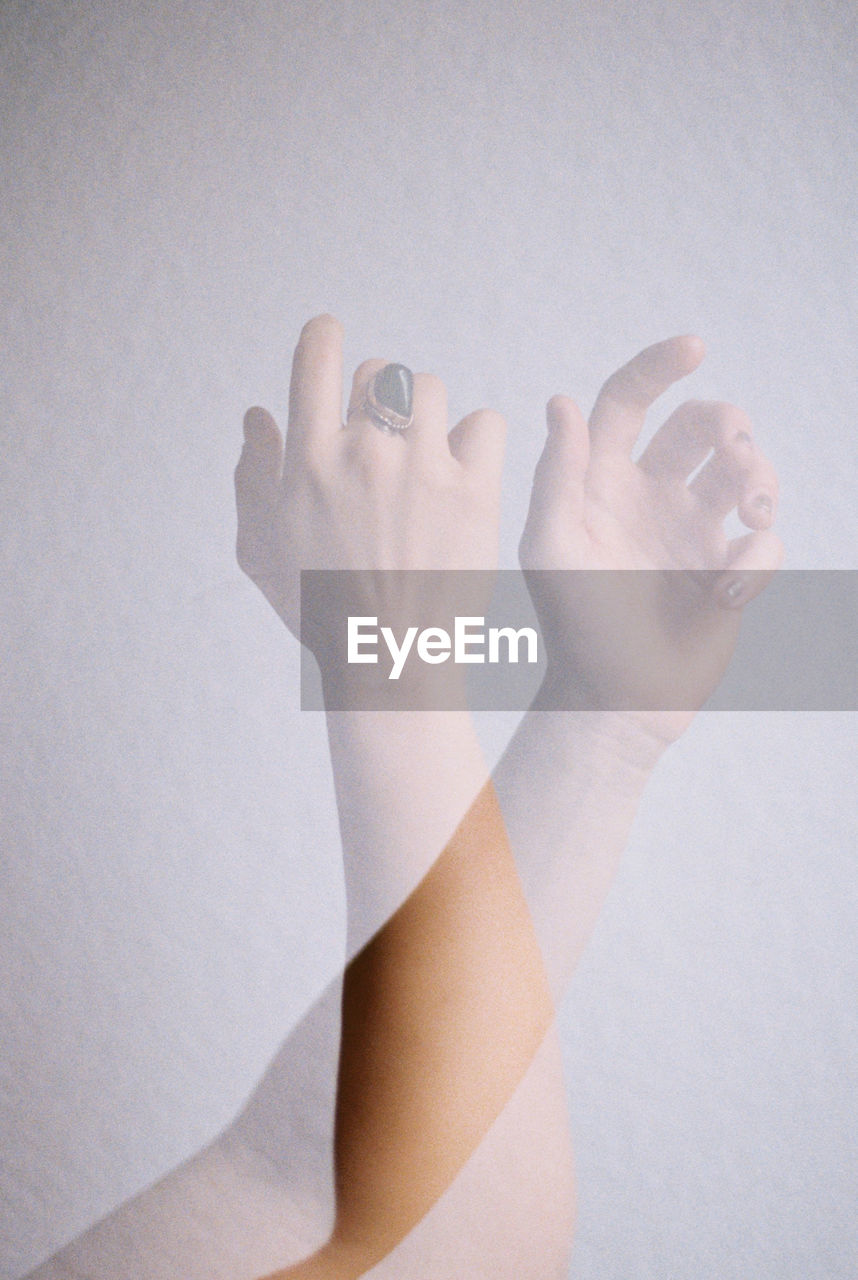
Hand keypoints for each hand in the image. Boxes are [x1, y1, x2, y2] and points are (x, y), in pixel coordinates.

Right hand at [235, 315, 505, 669]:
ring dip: (426, 413)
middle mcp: (365, 453)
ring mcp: (423, 468)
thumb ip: (252, 475)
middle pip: (380, 372)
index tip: (331, 339)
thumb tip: (256, 415)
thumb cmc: (319, 609)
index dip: (324, 337)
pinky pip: (485, 423)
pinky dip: (476, 438)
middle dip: (379, 396)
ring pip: (431, 388)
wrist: (388, 659)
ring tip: (425, 455)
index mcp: (308, 459)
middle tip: (383, 439)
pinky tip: (463, 467)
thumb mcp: (260, 548)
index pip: (316, 356)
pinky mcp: (474, 491)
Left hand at [519, 337, 782, 742]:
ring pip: (745, 472)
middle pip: (702, 426)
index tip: (696, 346)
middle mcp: (650, 495)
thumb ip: (557, 474)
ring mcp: (692, 531)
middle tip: (737, 459)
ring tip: (749, 516)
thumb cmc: (572, 625)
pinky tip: (731, 586)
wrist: (614, 700)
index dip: (658, 366)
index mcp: (602, 480)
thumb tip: (562, 401)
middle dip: (730, 426)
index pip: (627, 402)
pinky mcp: (728, 568)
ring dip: (760, 478)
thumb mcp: (552, 548)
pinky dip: (761, 553)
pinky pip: (766, 539)